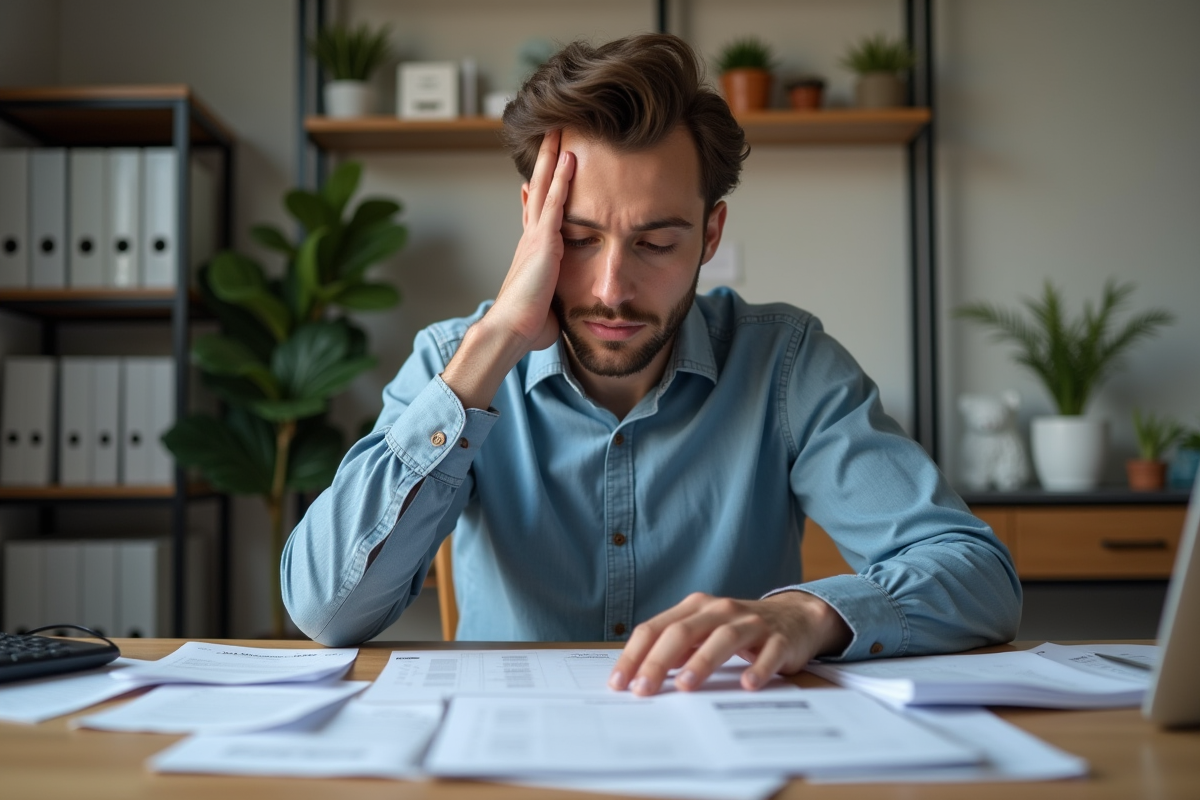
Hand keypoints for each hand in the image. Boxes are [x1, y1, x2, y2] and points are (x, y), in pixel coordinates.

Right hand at [440, 130, 574, 409]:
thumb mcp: (545, 308)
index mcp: (531, 254)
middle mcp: (531, 239)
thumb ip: (552, 301)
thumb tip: (555, 315)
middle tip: (551, 136)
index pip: (534, 216)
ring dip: (553, 158)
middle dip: (546, 163)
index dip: (535, 195)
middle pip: (539, 191)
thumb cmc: (527, 327)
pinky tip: (570, 157)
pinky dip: (562, 178)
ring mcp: (535, 236)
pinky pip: (555, 202)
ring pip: (546, 187)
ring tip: (560, 130)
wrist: (510, 330)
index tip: (536, 177)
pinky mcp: (543, 240)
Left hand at [608, 591, 852, 696]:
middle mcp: (720, 610)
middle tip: (642, 690)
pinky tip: (747, 684)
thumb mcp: (704, 631)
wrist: (796, 617)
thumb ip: (675, 647)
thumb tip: (639, 674)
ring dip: (702, 661)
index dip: (635, 654)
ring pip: (723, 638)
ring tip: (685, 685)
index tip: (619, 682)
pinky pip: (769, 653)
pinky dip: (758, 668)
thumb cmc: (739, 630)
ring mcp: (751, 623)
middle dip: (659, 661)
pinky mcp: (780, 639)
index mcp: (695, 607)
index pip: (656, 628)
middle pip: (683, 631)